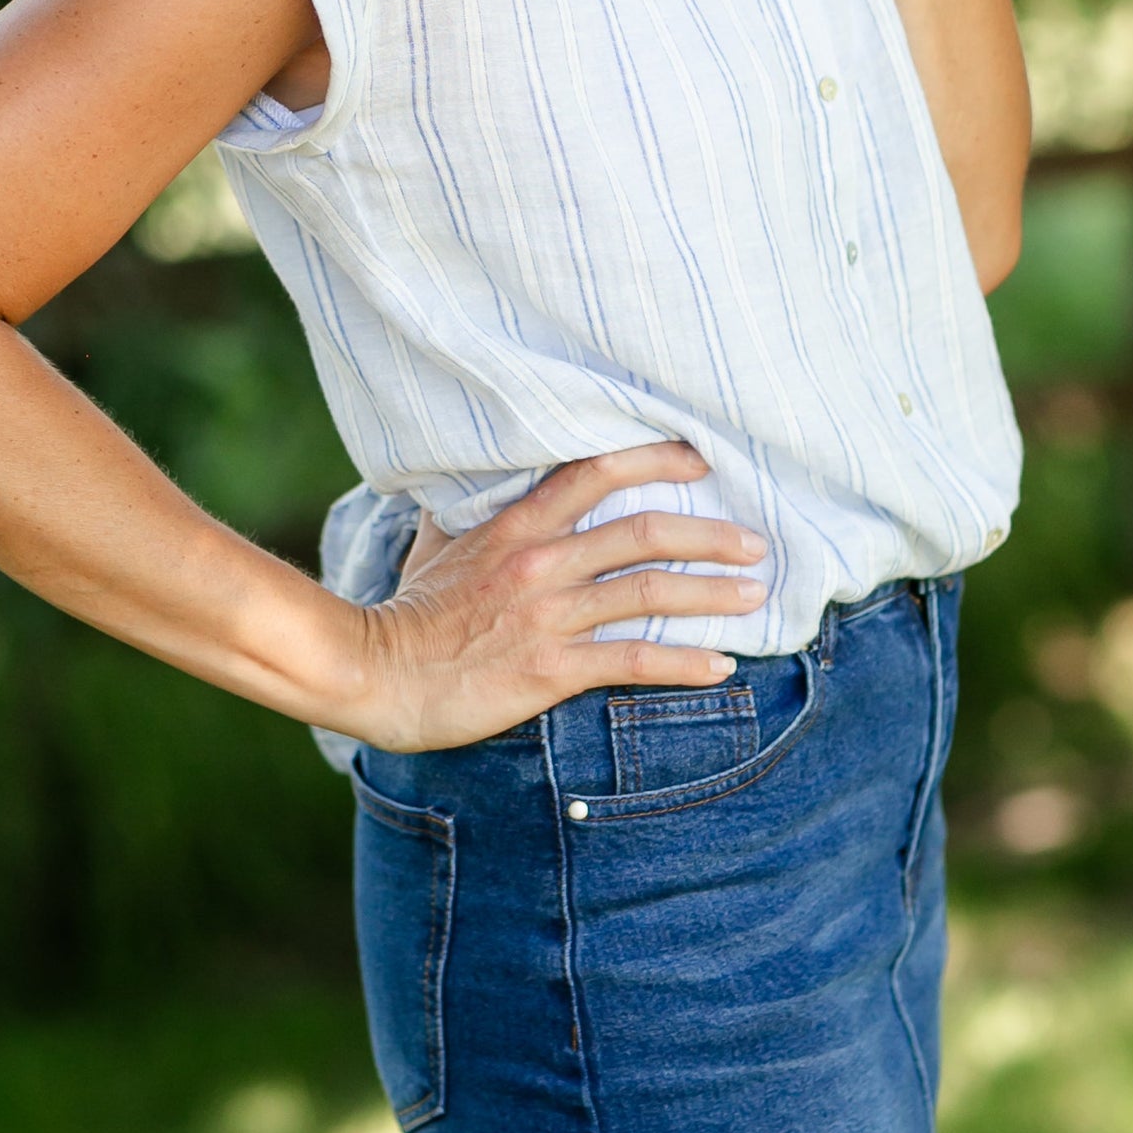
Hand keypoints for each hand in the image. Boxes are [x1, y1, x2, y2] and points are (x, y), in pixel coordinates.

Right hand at [349, 443, 768, 752]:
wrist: (377, 674)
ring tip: (753, 595)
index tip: (699, 459)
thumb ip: (472, 513)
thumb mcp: (438, 545)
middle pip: (643, 531)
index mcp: (516, 525)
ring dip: (711, 594)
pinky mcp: (551, 668)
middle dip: (709, 536)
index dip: (653, 459)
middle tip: (755, 541)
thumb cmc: (407, 612)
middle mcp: (540, 561)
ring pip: (648, 593)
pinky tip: (721, 667)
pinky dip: (684, 663)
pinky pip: (632, 660)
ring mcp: (548, 614)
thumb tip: (479, 484)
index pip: (594, 472)